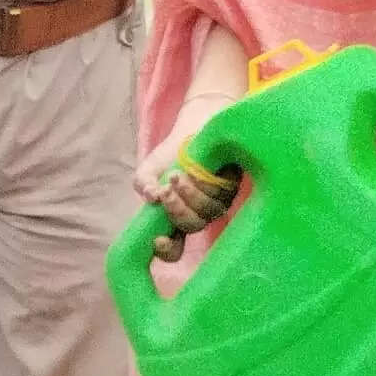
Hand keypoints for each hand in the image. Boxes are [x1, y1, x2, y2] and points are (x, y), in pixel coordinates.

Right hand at [134, 122, 236, 237]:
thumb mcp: (151, 168)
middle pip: (191, 227)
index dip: (167, 250)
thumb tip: (151, 196)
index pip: (173, 248)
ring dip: (190, 195)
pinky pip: (220, 194)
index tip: (158, 239)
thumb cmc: (171, 154)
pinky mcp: (232, 187)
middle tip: (166, 192)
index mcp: (176, 218)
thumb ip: (144, 182)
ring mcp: (217, 202)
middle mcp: (199, 215)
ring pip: (207, 211)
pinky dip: (203, 184)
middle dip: (177, 211)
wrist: (195, 126)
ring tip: (176, 176)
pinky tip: (193, 170)